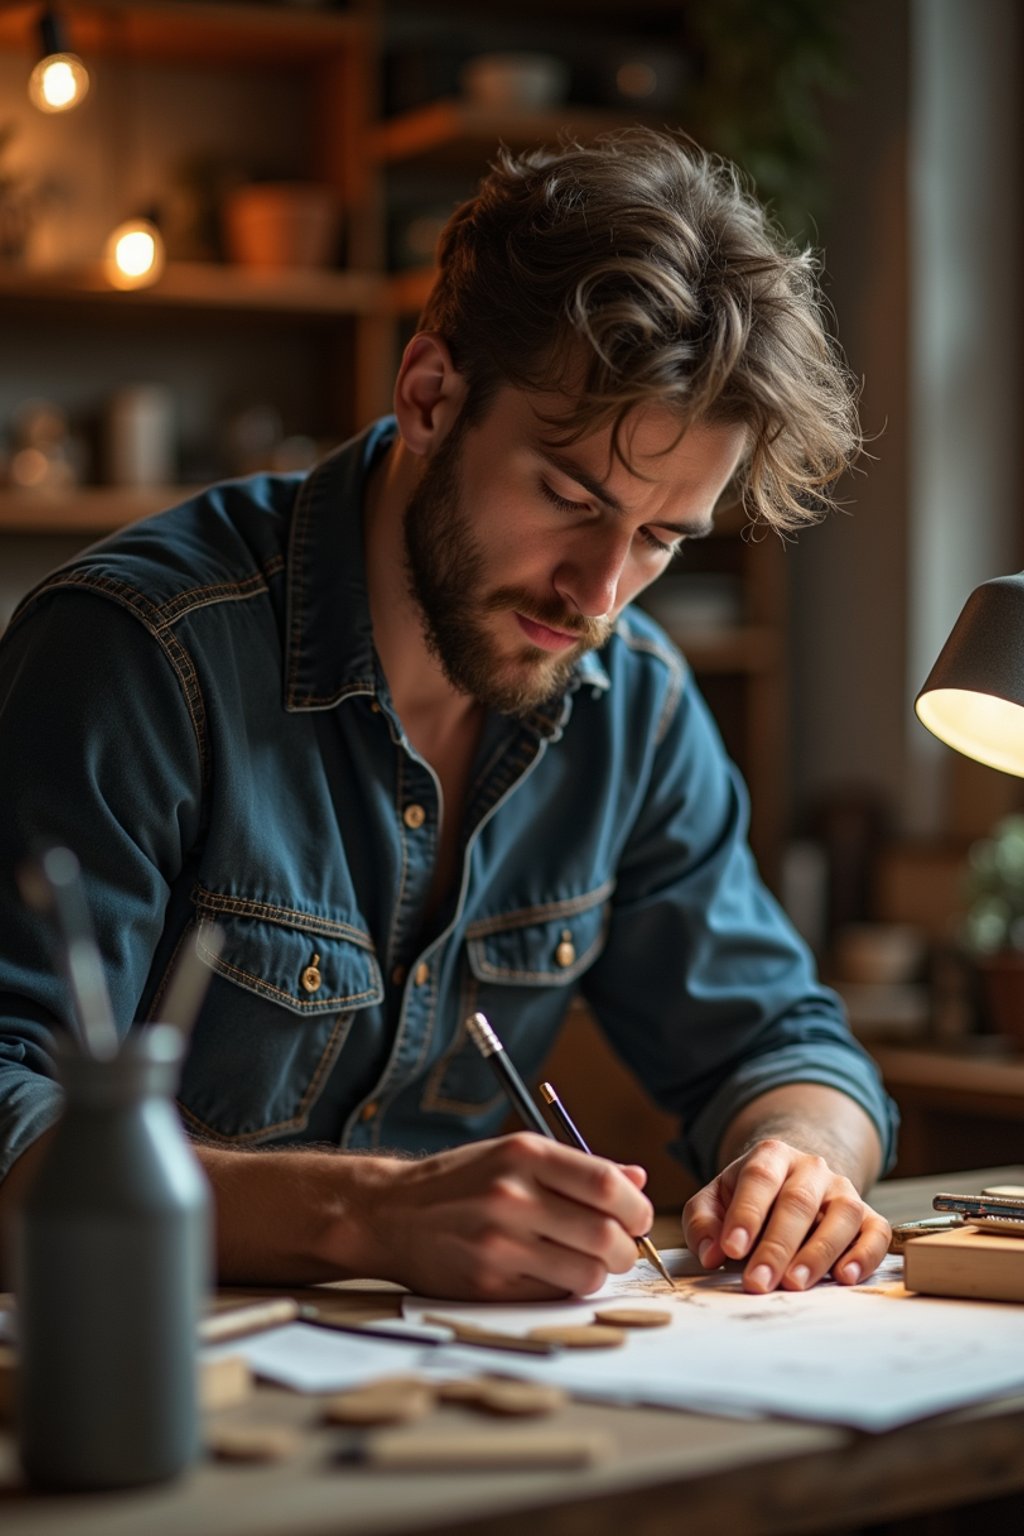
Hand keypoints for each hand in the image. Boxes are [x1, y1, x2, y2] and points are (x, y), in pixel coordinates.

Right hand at [357, 1132, 652, 1300]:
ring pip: (587, 1272)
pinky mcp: (488, 1284)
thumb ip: (578, 1168)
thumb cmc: (462, 1181)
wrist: (390, 1213)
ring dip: (600, 1273)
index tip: (636, 1216)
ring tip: (587, 1262)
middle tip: (620, 1248)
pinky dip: (566, 1288)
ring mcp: (499, 1244)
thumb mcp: (514, 1154)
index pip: (606, 1185)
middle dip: (626, 1248)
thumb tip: (637, 1180)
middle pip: (605, 1234)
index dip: (635, 1207)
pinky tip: (553, 1272)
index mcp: (524, 1155)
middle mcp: (512, 1196)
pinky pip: (554, 1295)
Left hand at [682, 1138, 890, 1292]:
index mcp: (771, 1156)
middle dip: (776, 1246)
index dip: (746, 1214)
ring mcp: (843, 1190)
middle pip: (799, 1201)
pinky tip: (845, 1276)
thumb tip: (711, 1253)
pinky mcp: (868, 1216)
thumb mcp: (714, 1201)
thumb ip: (703, 1223)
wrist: (791, 1184)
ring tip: (795, 1283)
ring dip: (818, 1252)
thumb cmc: (748, 1199)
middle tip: (758, 1281)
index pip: (759, 1178)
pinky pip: (876, 1232)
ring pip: (842, 1214)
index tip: (731, 1248)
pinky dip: (865, 1254)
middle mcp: (812, 1168)